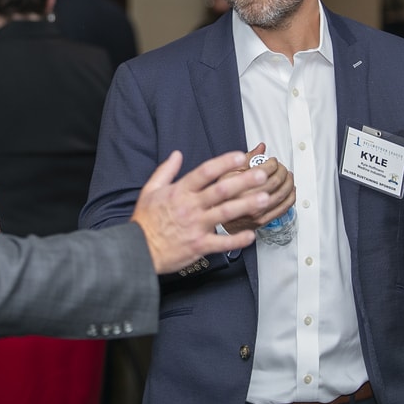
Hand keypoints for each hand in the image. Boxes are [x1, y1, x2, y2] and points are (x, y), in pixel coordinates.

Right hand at [131, 150, 270, 273]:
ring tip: (264, 199)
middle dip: (244, 181)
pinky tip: (251, 235)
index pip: (205, 172)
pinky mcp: (199, 245)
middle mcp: (190, 207)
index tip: (240, 157)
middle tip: (262, 174)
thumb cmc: (145, 221)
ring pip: (226, 213)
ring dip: (247, 205)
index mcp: (179, 191)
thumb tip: (177, 154)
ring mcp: (196, 226)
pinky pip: (222, 243)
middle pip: (221, 190)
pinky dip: (237, 240)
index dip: (224, 163)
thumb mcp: (150, 190)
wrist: (139, 249)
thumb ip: (165, 171)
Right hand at [220, 142, 295, 234]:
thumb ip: (246, 159)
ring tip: (287, 175)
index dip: (272, 163)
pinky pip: (284, 208)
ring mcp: (257, 212)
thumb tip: (261, 148)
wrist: (219, 219)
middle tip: (280, 166)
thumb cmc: (222, 196)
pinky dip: (291, 197)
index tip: (271, 161)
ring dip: (289, 182)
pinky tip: (290, 190)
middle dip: (282, 170)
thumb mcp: (227, 173)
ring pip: (282, 194)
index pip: (264, 170)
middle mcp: (248, 200)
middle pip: (275, 181)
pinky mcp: (263, 221)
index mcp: (238, 185)